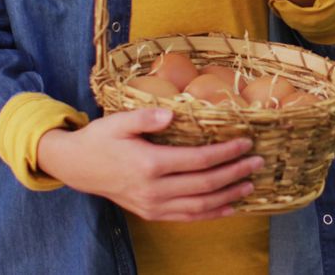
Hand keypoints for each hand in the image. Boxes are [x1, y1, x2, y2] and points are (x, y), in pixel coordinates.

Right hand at [37, 108, 263, 221]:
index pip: (198, 160)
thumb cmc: (100, 139)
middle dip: (234, 173)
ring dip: (228, 197)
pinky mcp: (151, 213)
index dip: (225, 152)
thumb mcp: (118, 121)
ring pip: (199, 206)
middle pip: (204, 184)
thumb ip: (145, 118)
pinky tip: (229, 208)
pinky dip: (210, 214)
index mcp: (149, 163)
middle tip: (258, 162)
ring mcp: (153, 205)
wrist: (76, 166)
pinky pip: (186, 217)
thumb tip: (171, 115)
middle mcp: (154, 189)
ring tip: (250, 185)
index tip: (246, 143)